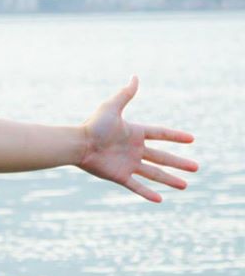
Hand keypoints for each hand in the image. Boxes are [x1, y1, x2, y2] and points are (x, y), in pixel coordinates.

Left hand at [80, 76, 196, 201]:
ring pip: (154, 173)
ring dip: (169, 179)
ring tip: (185, 185)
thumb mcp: (112, 108)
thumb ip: (125, 94)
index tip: (191, 139)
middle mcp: (133, 149)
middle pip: (162, 157)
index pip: (160, 134)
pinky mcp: (119, 176)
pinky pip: (136, 186)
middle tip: (196, 167)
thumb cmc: (93, 125)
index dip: (175, 136)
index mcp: (134, 133)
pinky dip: (147, 193)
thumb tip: (135, 76)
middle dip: (179, 163)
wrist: (78, 144)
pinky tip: (160, 199)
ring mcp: (127, 164)